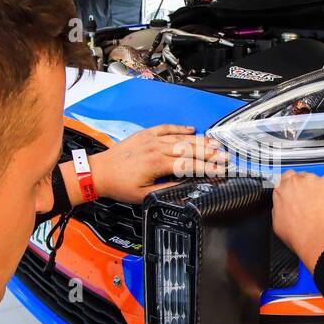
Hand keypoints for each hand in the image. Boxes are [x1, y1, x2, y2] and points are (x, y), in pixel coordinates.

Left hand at [77, 124, 227, 203]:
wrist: (98, 172)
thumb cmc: (118, 184)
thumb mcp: (143, 195)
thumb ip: (165, 189)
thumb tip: (183, 185)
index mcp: (157, 164)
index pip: (188, 165)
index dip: (206, 168)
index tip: (219, 170)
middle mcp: (156, 148)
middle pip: (189, 149)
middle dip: (210, 153)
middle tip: (225, 155)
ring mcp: (151, 139)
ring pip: (181, 138)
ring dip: (199, 140)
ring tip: (215, 143)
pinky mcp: (145, 134)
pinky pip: (166, 128)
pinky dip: (180, 128)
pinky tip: (191, 129)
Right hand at [271, 171, 323, 272]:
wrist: (320, 239)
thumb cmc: (301, 235)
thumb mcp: (278, 224)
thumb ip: (279, 208)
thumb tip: (283, 207)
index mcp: (280, 190)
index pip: (285, 178)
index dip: (293, 187)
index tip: (298, 194)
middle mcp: (295, 182)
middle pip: (302, 177)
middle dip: (306, 188)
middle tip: (311, 204)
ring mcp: (313, 180)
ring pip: (317, 180)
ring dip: (320, 190)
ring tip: (322, 208)